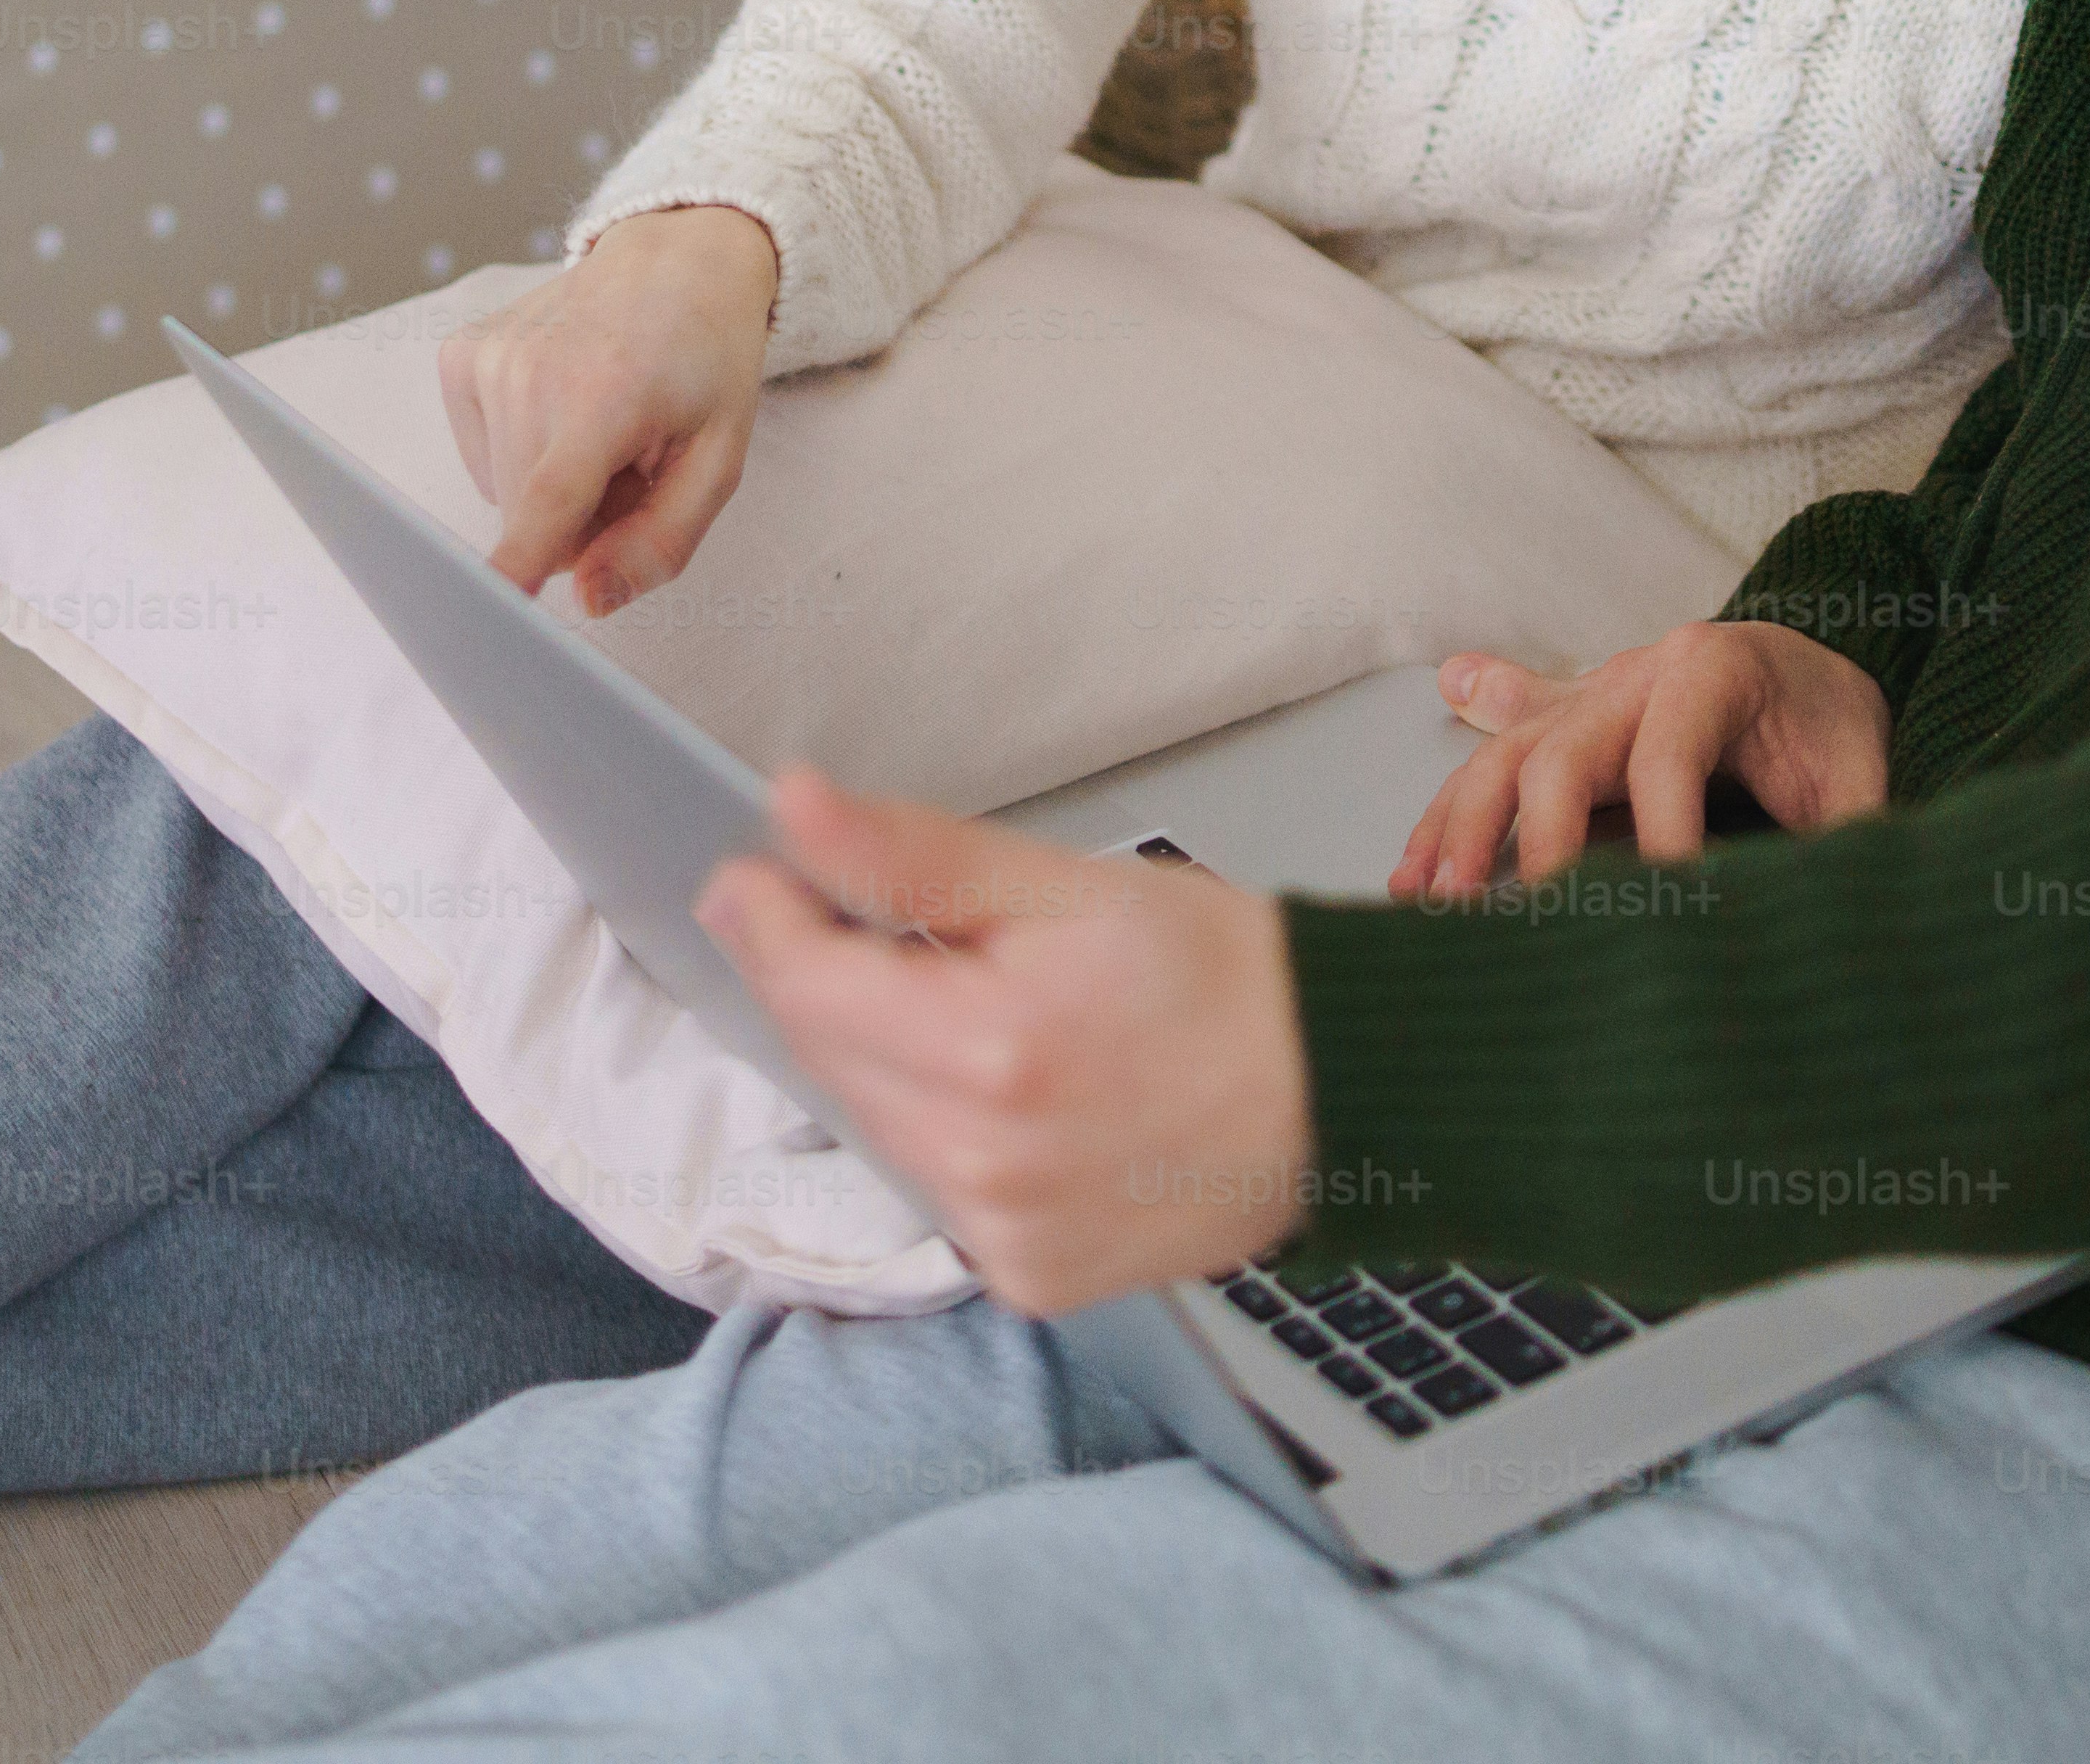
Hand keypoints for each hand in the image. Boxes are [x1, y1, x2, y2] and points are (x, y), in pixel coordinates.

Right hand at [438, 202, 778, 613]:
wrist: (676, 261)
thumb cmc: (704, 364)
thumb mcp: (719, 459)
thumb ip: (662, 541)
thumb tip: (589, 601)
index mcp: (607, 395)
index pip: (546, 502)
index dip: (513, 565)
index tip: (477, 608)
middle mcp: (533, 371)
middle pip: (531, 518)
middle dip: (581, 520)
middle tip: (631, 463)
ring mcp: (489, 358)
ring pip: (504, 495)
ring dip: (555, 488)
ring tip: (602, 430)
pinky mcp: (461, 357)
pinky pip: (483, 459)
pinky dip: (523, 453)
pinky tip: (560, 408)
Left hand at [699, 773, 1312, 1314]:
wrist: (1339, 1088)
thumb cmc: (1224, 978)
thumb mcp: (1065, 885)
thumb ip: (912, 857)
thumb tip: (793, 812)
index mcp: (990, 1052)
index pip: (806, 986)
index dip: (767, 919)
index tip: (750, 875)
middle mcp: (985, 1164)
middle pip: (830, 1056)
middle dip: (833, 982)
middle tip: (873, 921)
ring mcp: (1006, 1234)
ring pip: (878, 1124)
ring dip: (893, 1059)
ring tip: (984, 1009)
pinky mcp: (1031, 1276)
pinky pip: (939, 1190)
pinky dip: (948, 1133)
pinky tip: (1016, 1094)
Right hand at [1391, 620, 1892, 897]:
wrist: (1805, 667)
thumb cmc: (1829, 727)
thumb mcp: (1859, 774)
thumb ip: (1849, 834)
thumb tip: (1842, 915)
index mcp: (1715, 670)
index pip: (1669, 756)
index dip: (1669, 835)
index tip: (1676, 912)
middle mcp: (1635, 674)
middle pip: (1564, 750)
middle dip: (1543, 838)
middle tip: (1537, 918)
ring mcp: (1587, 696)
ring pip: (1506, 756)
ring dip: (1466, 829)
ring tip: (1437, 902)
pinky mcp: (1559, 725)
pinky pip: (1489, 763)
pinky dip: (1449, 819)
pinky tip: (1412, 874)